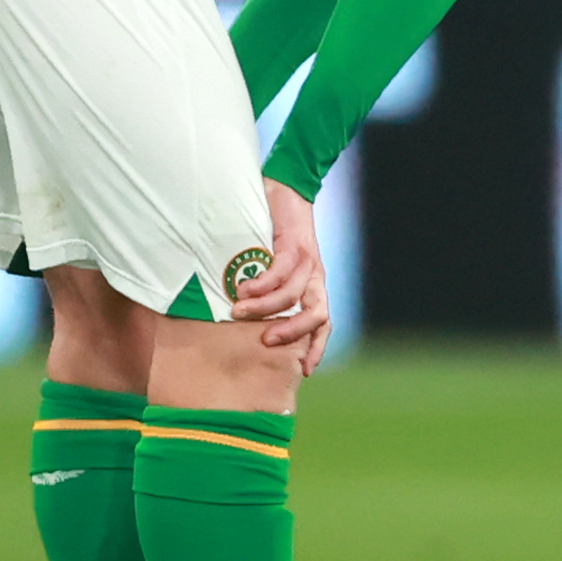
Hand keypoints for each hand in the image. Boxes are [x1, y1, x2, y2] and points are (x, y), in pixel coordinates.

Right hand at [231, 178, 330, 376]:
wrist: (287, 190)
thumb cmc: (276, 233)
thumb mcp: (278, 267)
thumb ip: (271, 290)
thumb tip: (245, 318)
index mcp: (315, 286)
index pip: (324, 323)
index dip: (317, 347)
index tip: (303, 371)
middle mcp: (315, 276)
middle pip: (316, 315)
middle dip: (292, 333)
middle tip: (264, 342)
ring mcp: (307, 260)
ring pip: (291, 294)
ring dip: (264, 307)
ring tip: (237, 310)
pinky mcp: (294, 243)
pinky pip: (280, 270)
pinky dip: (262, 283)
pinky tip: (244, 288)